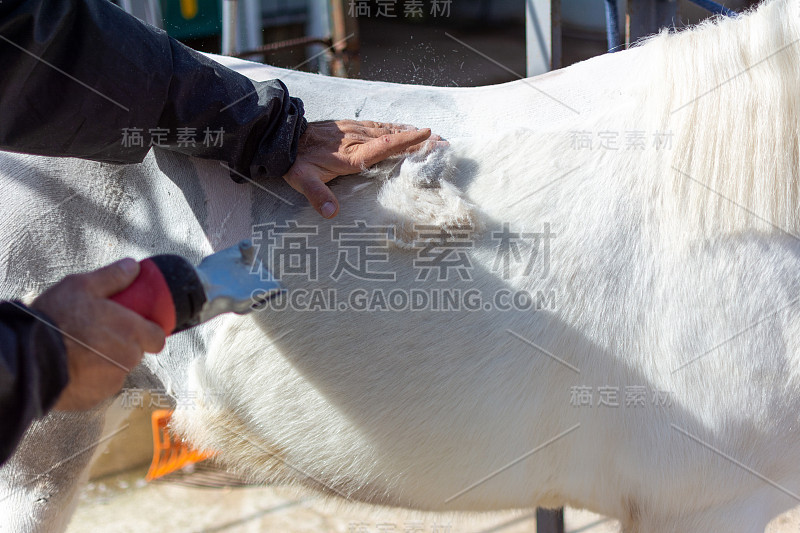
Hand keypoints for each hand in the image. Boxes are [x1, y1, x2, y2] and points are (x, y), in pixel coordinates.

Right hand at [31, 259, 165, 410]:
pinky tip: (73, 367)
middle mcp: (128, 358)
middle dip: (122, 345)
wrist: (28, 357)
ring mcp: (112, 380)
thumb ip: (112, 277)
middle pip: (135, 352)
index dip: (148, 333)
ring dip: (106, 362)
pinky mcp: (96, 397)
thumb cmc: (56, 319)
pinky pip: (99, 386)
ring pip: (117, 370)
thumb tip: (132, 266)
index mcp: (132, 330)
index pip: (157, 338)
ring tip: (80, 351)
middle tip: (98, 334)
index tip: (136, 328)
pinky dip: (90, 379)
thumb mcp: (82, 286)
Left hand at [283, 120, 443, 217]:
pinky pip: (378, 126)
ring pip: (388, 129)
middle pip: (394, 136)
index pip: (385, 145)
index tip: (429, 135)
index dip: (408, 140)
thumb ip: (317, 196)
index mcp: (352, 155)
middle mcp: (357, 140)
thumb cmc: (295, 161)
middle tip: (444, 141)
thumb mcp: (302, 180)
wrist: (282, 136)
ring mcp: (355, 132)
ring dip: (410, 132)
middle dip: (419, 138)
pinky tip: (403, 129)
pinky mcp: (350, 128)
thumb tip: (331, 214)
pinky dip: (395, 128)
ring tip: (432, 135)